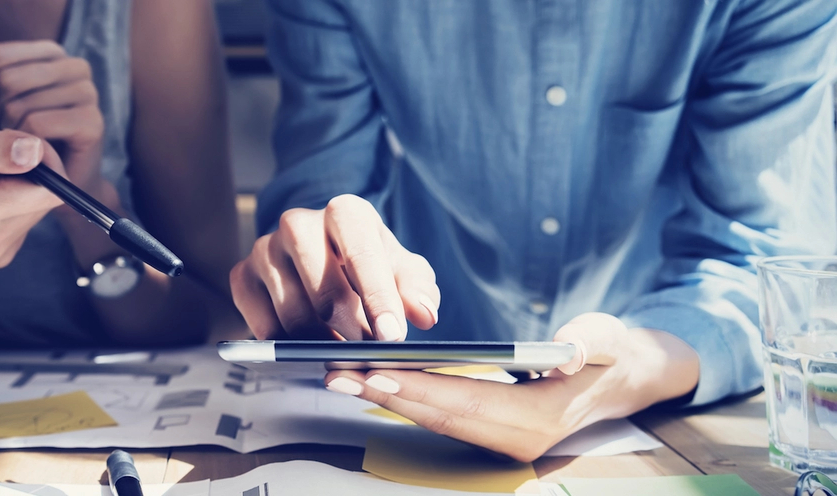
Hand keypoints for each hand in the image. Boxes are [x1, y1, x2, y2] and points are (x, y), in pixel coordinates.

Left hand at [0, 24, 105, 194]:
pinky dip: (24, 146)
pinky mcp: (92, 122)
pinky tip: (29, 156)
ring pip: (19, 106)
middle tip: (1, 131)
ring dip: (8, 133)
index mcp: (50, 52)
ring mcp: (87, 93)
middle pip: (6, 81)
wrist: (57, 184)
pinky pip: (37, 126)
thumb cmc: (22, 137)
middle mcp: (74, 66)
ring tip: (17, 146)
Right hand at [230, 194, 439, 340]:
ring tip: (342, 349)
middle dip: (352, 331)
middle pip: (325, 292)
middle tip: (369, 353)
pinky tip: (308, 344)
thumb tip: (424, 314)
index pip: (361, 254)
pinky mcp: (242, 276)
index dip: (378, 298)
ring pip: (293, 315)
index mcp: (344, 212)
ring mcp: (264, 248)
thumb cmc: (368, 267)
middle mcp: (298, 223)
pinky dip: (289, 345)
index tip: (393, 336)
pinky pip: (263, 326)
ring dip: (322, 342)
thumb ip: (418, 289)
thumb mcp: (402, 272)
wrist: (322, 261)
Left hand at [323, 313, 700, 461]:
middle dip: (384, 396)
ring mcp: (503, 441)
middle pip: (438, 416)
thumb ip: (589, 344)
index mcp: (541, 418)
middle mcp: (517, 439)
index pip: (467, 402)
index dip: (419, 389)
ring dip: (386, 400)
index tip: (374, 372)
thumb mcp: (608, 338)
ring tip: (340, 378)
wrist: (625, 380)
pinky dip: (405, 401)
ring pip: (434, 420)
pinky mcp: (491, 433)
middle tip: (336, 375)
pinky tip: (372, 382)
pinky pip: (440, 419)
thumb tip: (570, 353)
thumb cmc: (612, 352)